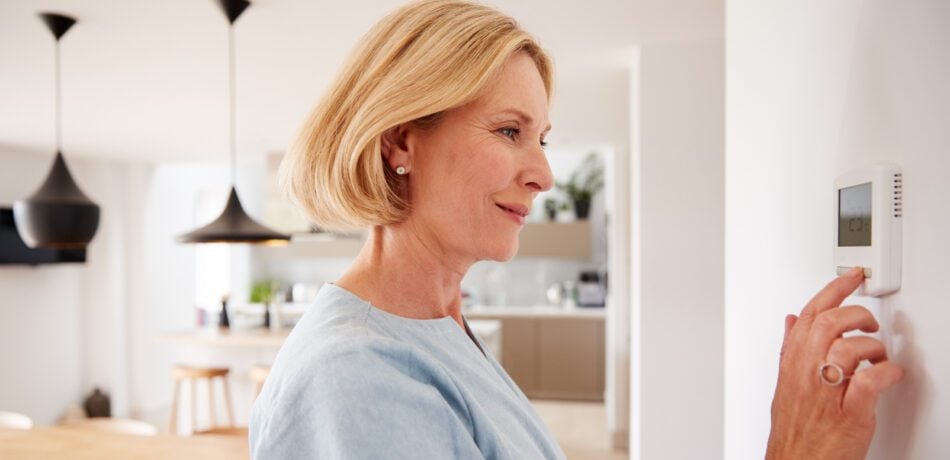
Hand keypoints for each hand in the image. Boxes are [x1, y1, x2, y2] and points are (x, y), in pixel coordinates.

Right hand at [766, 267, 903, 458]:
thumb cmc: (794, 428)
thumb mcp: (785, 382)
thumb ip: (791, 348)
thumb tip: (793, 320)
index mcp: (793, 363)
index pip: (811, 315)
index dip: (832, 290)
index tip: (851, 277)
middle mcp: (807, 375)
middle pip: (830, 325)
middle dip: (857, 315)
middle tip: (869, 323)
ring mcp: (827, 394)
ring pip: (848, 349)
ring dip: (873, 347)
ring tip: (879, 356)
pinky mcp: (849, 415)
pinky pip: (868, 383)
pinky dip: (886, 373)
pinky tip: (890, 374)